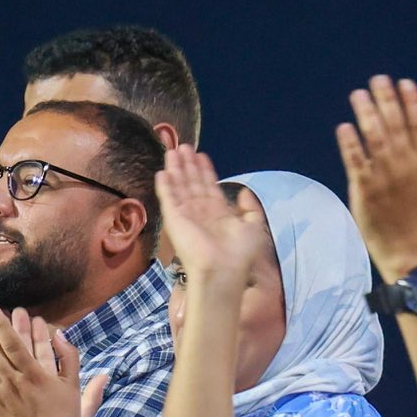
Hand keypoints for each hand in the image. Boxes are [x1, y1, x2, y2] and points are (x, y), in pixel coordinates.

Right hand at [157, 145, 269, 302]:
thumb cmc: (240, 252)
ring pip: (180, 187)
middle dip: (188, 165)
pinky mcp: (174, 219)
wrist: (222, 269)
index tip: (201, 155)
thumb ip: (250, 208)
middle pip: (192, 183)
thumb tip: (243, 191)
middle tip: (183, 146)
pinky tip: (163, 172)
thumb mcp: (254, 225)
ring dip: (176, 169)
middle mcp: (201, 212)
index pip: (209, 186)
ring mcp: (186, 215)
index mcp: (219, 213)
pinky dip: (165, 185)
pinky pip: (169, 199)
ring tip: (173, 151)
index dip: (205, 170)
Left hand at [336, 76, 416, 280]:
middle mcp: (405, 165)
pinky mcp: (364, 188)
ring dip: (366, 114)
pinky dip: (350, 144)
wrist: (407, 247)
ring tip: (358, 94)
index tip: (404, 83)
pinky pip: (356, 162)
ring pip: (375, 139)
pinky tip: (344, 127)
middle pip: (396, 125)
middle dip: (386, 100)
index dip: (412, 102)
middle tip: (377, 79)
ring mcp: (384, 176)